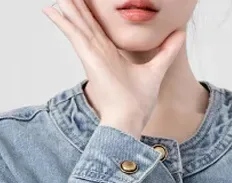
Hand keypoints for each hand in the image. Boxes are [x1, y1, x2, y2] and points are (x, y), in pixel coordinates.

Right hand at [42, 0, 185, 136]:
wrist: (129, 121)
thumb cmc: (138, 105)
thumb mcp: (156, 70)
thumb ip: (167, 51)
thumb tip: (180, 33)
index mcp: (111, 55)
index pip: (99, 28)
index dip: (92, 13)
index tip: (87, 0)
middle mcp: (99, 53)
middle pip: (86, 23)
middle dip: (77, 6)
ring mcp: (92, 56)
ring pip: (77, 25)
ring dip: (68, 9)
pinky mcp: (88, 59)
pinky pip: (73, 35)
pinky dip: (63, 23)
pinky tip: (51, 11)